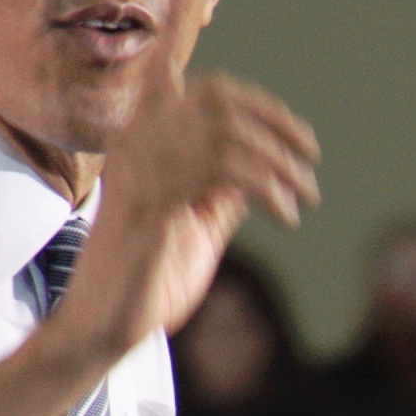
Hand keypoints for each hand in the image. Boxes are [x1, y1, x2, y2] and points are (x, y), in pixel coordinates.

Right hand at [52, 65, 320, 372]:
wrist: (104, 324)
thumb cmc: (149, 279)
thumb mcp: (197, 225)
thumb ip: (220, 193)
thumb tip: (259, 171)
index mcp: (145, 143)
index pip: (204, 90)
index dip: (254, 101)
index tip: (295, 131)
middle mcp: (136, 143)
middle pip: (217, 99)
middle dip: (275, 122)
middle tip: (311, 156)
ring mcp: (140, 169)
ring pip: (226, 132)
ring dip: (279, 160)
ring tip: (307, 194)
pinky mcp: (151, 202)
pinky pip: (221, 170)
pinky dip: (266, 188)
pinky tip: (285, 216)